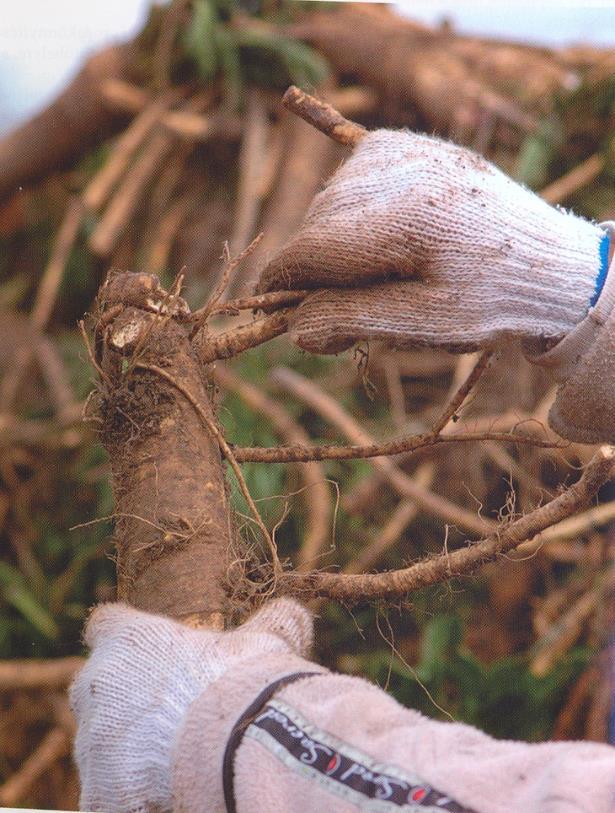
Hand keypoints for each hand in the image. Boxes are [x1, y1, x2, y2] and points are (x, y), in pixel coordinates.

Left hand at [69, 599, 312, 812]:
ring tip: (175, 759)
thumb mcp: (266, 640)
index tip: (148, 655)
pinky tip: (167, 790)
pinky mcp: (99, 792)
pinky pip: (105, 794)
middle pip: (97, 687)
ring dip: (126, 750)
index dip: (124, 638)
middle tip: (168, 716)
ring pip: (98, 743)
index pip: (105, 624)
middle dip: (124, 700)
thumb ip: (272, 621)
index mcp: (129, 637)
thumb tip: (295, 611)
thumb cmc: (250, 682)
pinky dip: (129, 795)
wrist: (242, 746)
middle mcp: (99, 683)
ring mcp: (93, 741)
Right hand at [258, 130, 606, 354]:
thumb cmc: (489, 302)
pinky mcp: (415, 142)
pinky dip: (346, 198)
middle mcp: (403, 170)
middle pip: (317, 223)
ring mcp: (409, 148)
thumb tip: (293, 327)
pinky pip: (353, 164)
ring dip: (331, 237)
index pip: (312, 248)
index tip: (270, 306)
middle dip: (312, 268)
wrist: (547, 265)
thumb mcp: (424, 325)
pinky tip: (363, 223)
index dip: (282, 282)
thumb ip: (353, 320)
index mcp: (406, 220)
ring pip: (331, 196)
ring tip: (370, 274)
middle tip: (334, 310)